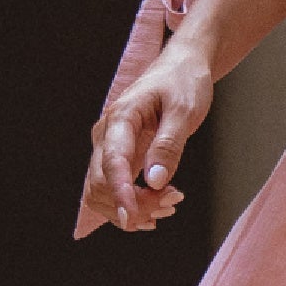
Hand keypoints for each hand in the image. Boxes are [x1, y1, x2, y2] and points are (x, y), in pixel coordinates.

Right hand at [81, 45, 213, 233]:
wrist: (181, 69)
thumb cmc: (183, 83)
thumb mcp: (184, 110)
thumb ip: (168, 145)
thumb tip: (154, 181)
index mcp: (121, 118)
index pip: (111, 161)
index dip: (120, 192)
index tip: (132, 216)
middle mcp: (107, 134)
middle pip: (101, 182)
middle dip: (132, 203)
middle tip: (171, 204)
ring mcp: (109, 147)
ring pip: (101, 191)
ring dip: (130, 208)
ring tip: (168, 207)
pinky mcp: (119, 157)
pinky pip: (113, 189)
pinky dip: (131, 204)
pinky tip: (157, 208)